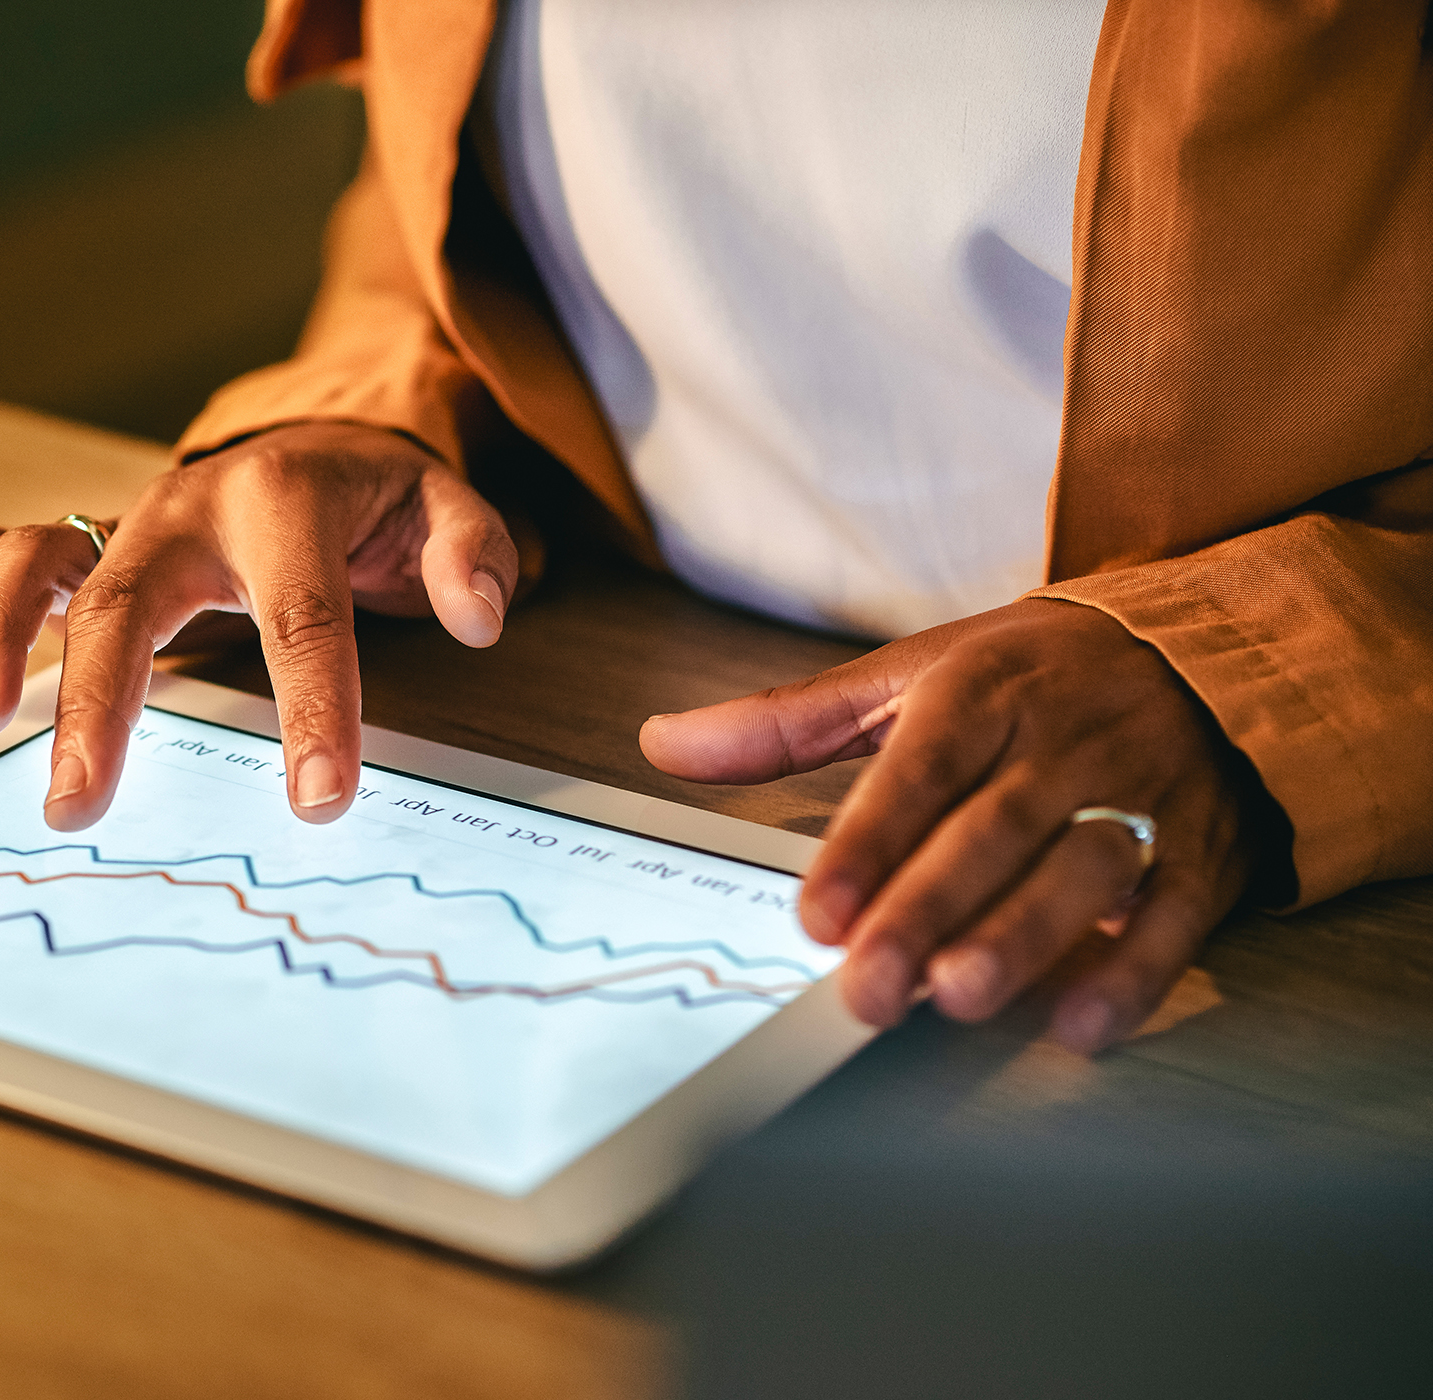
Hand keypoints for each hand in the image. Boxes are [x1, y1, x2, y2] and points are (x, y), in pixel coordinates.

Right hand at [0, 421, 517, 829]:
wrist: (313, 440)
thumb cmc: (374, 498)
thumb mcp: (445, 509)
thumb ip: (470, 554)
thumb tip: (477, 613)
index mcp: (285, 503)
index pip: (299, 617)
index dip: (312, 709)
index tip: (317, 801)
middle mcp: (191, 506)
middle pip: (130, 602)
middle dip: (100, 706)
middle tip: (78, 802)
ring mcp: (130, 518)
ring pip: (42, 560)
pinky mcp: (92, 537)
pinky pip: (1, 545)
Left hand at [639, 599, 1260, 1053]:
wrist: (1202, 652)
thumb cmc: (1032, 676)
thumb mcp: (912, 674)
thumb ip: (788, 723)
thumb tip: (665, 743)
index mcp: (987, 689)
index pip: (922, 766)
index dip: (870, 840)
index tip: (818, 914)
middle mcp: (1066, 740)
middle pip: (993, 830)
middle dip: (928, 910)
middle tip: (869, 987)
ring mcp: (1143, 794)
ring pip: (1084, 870)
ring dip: (1023, 937)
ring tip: (958, 996)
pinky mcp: (1203, 850)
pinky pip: (1177, 913)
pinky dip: (1134, 973)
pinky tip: (1078, 1025)